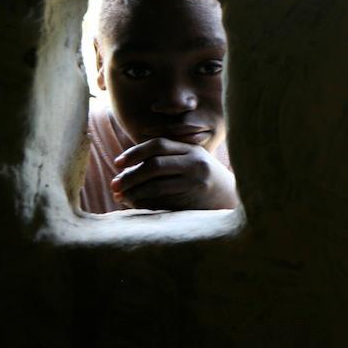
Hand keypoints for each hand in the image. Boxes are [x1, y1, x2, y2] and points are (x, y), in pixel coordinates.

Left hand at [111, 138, 238, 210]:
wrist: (233, 196)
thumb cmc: (204, 180)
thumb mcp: (192, 162)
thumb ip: (169, 158)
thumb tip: (127, 168)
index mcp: (191, 149)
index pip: (158, 144)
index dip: (134, 152)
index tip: (117, 163)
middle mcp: (194, 161)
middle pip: (154, 163)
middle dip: (130, 174)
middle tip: (114, 185)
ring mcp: (196, 178)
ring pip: (156, 181)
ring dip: (133, 189)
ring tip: (119, 196)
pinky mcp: (195, 194)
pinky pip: (163, 196)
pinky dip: (144, 199)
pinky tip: (134, 203)